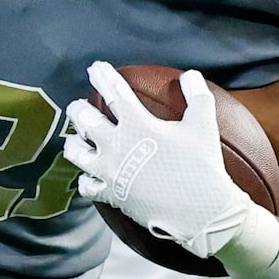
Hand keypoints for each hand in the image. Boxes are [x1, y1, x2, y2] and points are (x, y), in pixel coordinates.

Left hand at [62, 63, 251, 254]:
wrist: (199, 210)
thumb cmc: (202, 165)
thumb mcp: (203, 124)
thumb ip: (197, 95)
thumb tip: (191, 74)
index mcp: (138, 125)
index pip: (115, 94)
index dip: (104, 77)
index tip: (95, 68)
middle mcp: (117, 146)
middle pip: (85, 120)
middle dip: (78, 109)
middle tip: (77, 106)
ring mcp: (110, 172)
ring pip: (77, 153)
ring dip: (74, 143)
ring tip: (75, 139)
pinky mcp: (111, 195)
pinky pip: (87, 186)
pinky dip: (85, 180)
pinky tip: (88, 176)